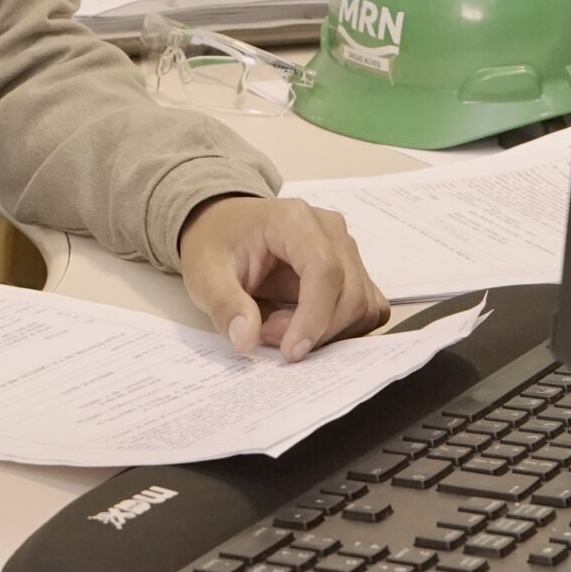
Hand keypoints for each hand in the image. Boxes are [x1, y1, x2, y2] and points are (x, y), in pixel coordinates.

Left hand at [178, 194, 390, 362]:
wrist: (223, 227)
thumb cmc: (216, 243)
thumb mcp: (203, 273)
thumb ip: (224, 305)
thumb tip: (246, 340)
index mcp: (293, 219)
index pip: (325, 270)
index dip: (314, 317)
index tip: (291, 352)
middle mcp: (329, 229)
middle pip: (349, 293)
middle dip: (313, 329)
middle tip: (268, 334)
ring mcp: (345, 249)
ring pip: (362, 306)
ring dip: (326, 332)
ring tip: (278, 326)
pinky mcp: (352, 271)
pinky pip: (367, 309)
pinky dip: (342, 329)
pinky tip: (305, 328)